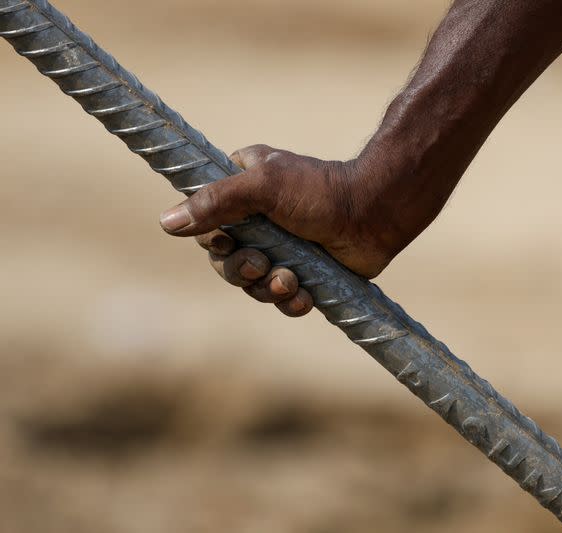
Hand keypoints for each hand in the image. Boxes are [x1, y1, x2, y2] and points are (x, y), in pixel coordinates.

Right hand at [159, 144, 400, 316]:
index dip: (213, 241)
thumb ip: (215, 202)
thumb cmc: (320, 191)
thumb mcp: (264, 186)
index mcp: (242, 191)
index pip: (205, 224)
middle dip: (241, 269)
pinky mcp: (305, 274)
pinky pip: (282, 300)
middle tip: (260, 264)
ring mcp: (282, 250)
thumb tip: (166, 222)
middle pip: (225, 261)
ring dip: (267, 288)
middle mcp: (258, 222)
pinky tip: (305, 294)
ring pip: (252, 284)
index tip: (227, 241)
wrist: (374, 215)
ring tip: (290, 280)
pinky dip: (291, 302)